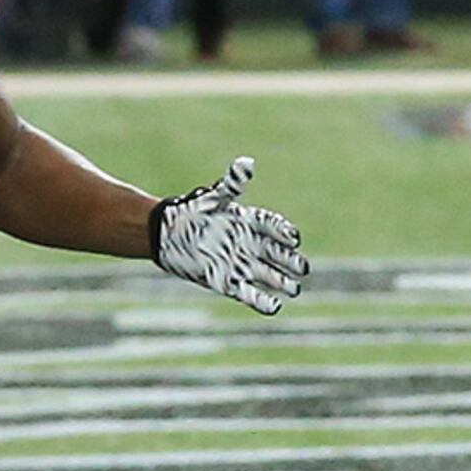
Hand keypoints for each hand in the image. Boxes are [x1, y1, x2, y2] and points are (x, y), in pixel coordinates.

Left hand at [150, 157, 308, 314]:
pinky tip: (275, 307)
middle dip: (291, 262)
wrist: (166, 235)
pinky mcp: (227, 282)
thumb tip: (247, 164)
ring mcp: (240, 264)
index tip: (293, 238)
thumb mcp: (212, 198)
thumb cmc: (191, 212)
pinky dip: (262, 302)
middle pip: (277, 254)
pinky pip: (249, 294)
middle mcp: (250, 244)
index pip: (274, 227)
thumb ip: (232, 184)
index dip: (284, 232)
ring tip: (294, 289)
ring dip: (282, 283)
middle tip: (303, 268)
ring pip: (268, 276)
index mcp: (249, 222)